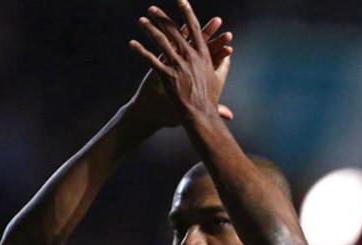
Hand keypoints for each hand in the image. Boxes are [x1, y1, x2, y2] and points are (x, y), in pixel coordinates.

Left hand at [129, 1, 232, 126]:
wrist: (200, 115)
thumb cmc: (209, 99)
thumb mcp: (220, 80)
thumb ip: (224, 65)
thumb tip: (229, 56)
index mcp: (203, 55)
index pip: (195, 29)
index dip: (187, 13)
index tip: (181, 0)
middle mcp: (191, 57)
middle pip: (175, 31)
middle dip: (162, 18)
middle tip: (152, 9)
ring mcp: (178, 66)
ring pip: (162, 42)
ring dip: (150, 30)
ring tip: (141, 21)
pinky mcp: (167, 76)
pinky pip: (151, 60)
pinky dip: (140, 51)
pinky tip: (132, 44)